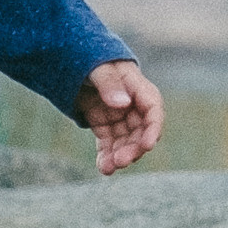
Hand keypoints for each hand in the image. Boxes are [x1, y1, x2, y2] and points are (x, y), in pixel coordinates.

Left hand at [78, 59, 161, 175]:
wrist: (74, 59)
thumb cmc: (91, 59)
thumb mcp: (98, 67)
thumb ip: (109, 83)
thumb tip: (122, 103)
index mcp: (137, 87)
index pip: (153, 109)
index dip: (153, 129)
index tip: (147, 145)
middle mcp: (133, 105)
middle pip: (140, 131)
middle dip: (133, 148)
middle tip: (121, 161)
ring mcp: (119, 117)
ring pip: (125, 141)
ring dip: (120, 156)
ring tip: (108, 168)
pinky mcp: (105, 125)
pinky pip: (109, 144)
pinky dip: (107, 156)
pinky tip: (103, 168)